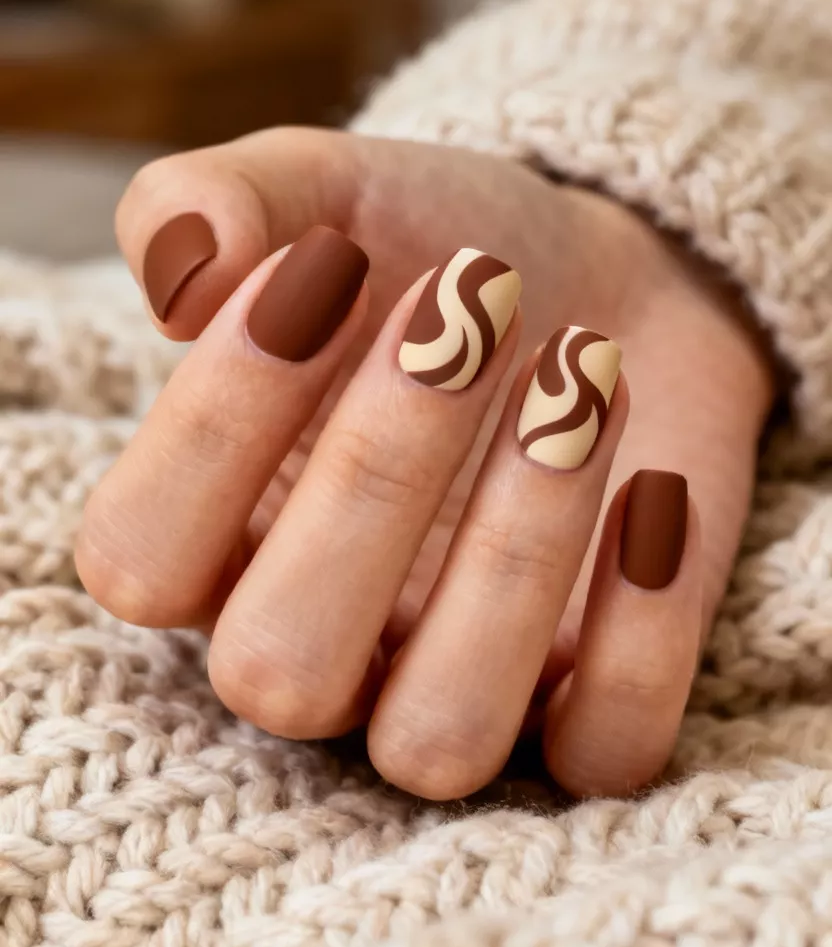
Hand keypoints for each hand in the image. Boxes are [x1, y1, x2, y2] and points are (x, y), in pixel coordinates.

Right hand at [76, 128, 774, 798]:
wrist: (611, 286)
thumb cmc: (439, 254)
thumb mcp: (325, 196)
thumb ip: (217, 209)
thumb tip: (184, 270)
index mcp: (216, 535)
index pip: (139, 560)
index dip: (215, 422)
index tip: (322, 265)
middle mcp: (316, 641)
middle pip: (280, 670)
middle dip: (377, 472)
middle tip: (470, 306)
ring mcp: (450, 689)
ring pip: (437, 738)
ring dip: (516, 551)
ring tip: (582, 370)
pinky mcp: (588, 706)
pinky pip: (603, 750)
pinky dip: (645, 626)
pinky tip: (658, 487)